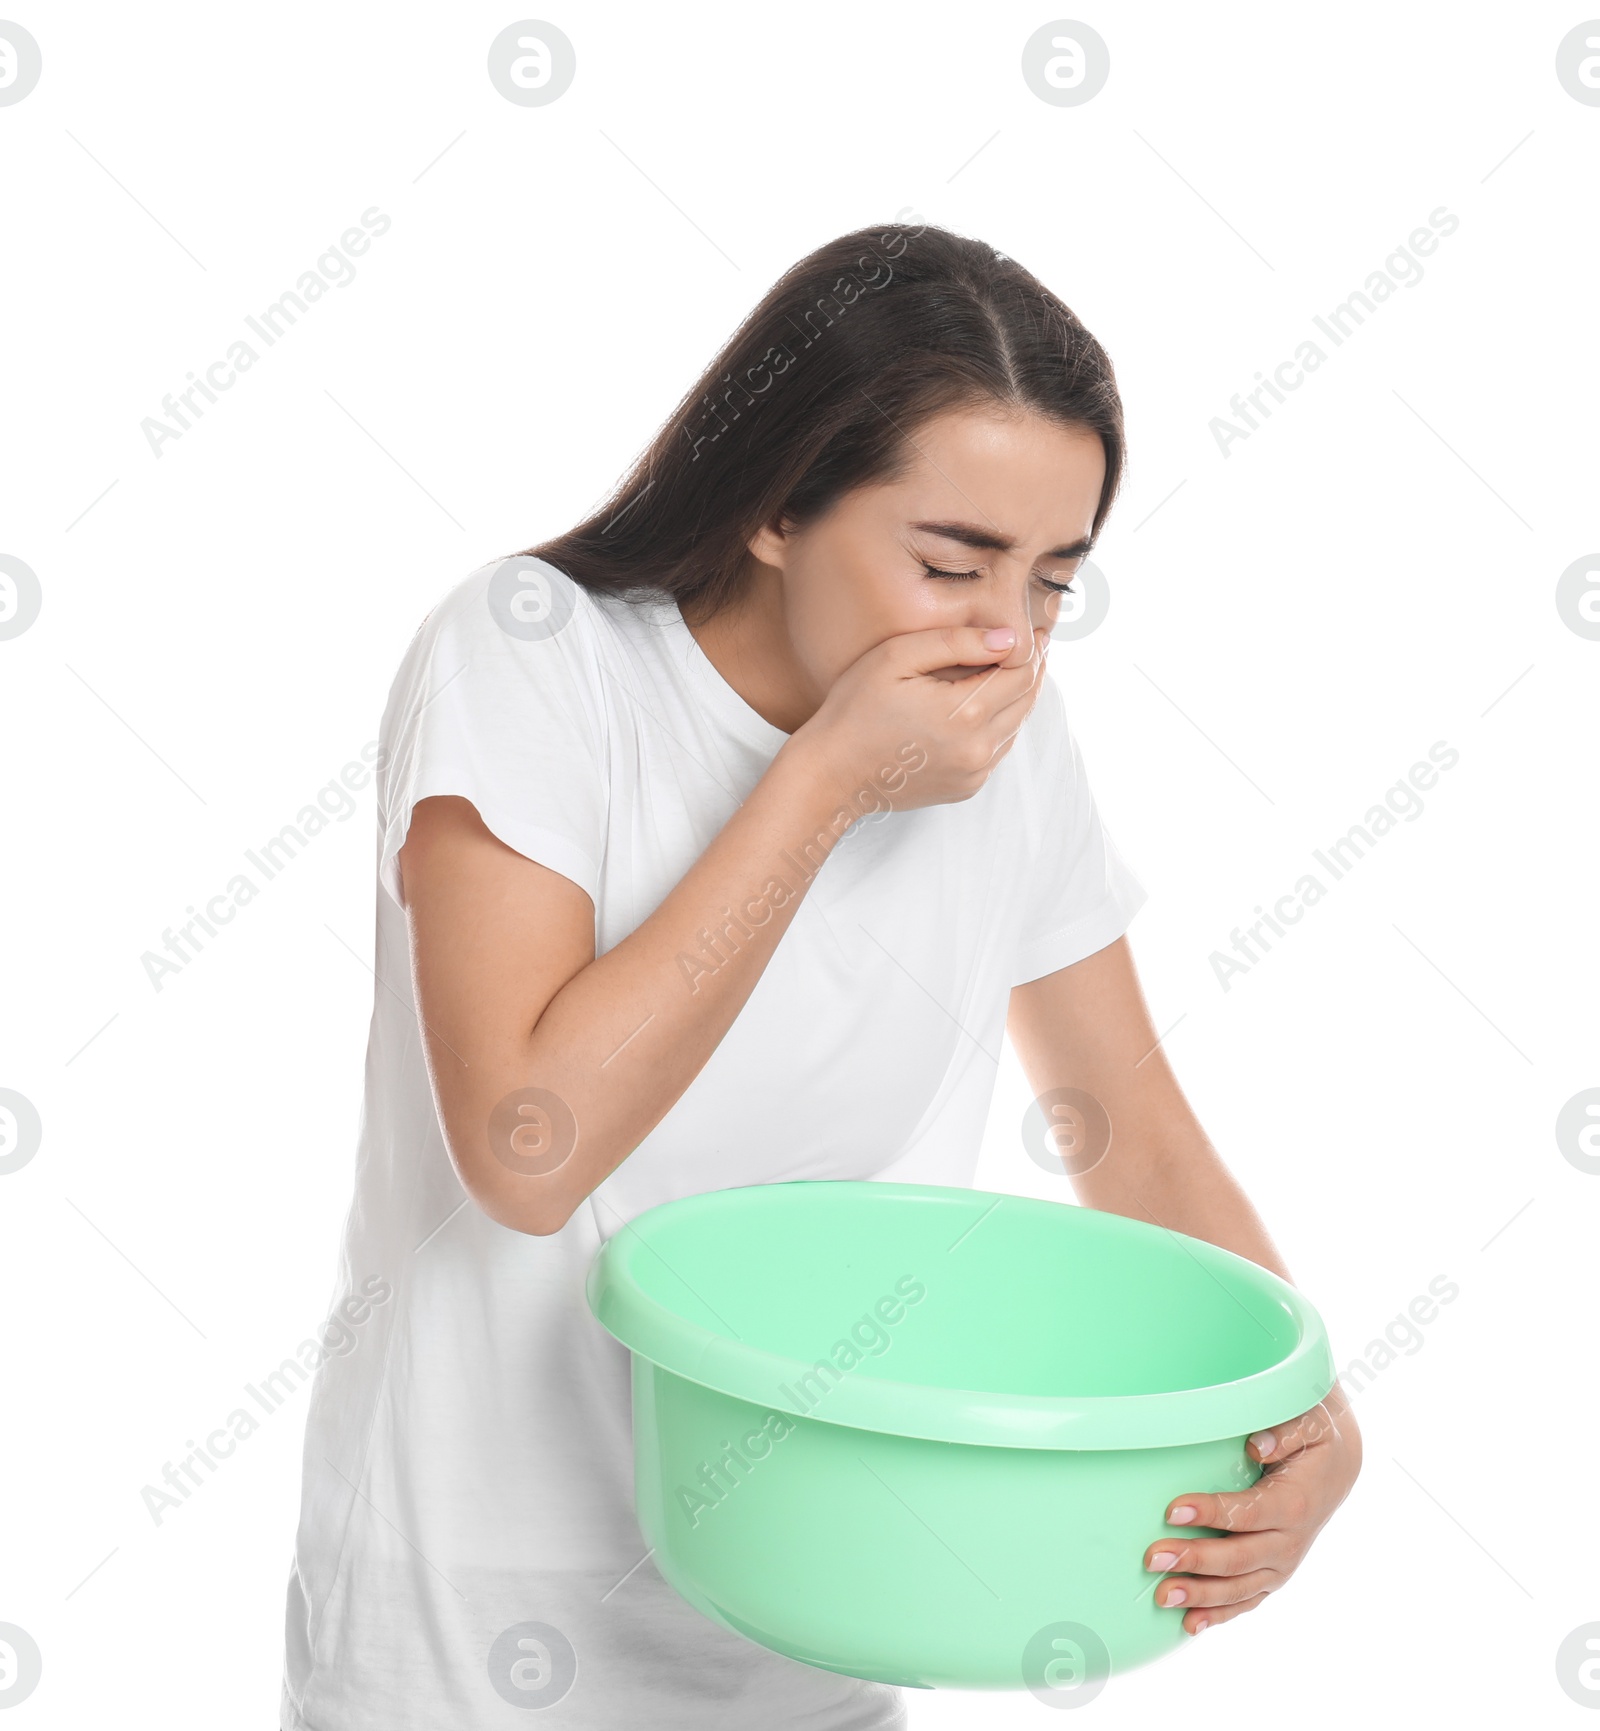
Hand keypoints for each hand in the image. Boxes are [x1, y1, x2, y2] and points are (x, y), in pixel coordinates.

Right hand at [788, 622, 1049, 815]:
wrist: (830, 774)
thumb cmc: (854, 710)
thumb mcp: (897, 658)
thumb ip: (956, 642)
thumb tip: (1009, 638)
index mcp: (965, 714)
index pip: (1021, 673)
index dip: (1030, 649)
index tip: (1032, 631)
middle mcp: (977, 749)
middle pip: (1026, 700)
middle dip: (1031, 670)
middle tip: (1031, 646)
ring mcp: (973, 773)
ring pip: (1015, 727)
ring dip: (1016, 699)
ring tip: (1008, 672)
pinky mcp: (965, 788)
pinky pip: (997, 750)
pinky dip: (998, 727)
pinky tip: (982, 708)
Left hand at [1143, 1385, 1361, 1634]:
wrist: (1336, 1469)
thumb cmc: (1313, 1440)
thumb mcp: (1309, 1424)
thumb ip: (1284, 1432)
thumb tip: (1256, 1446)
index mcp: (1293, 1504)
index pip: (1247, 1513)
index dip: (1211, 1513)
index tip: (1172, 1509)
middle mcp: (1289, 1541)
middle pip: (1238, 1557)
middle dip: (1194, 1559)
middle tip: (1153, 1558)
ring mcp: (1282, 1564)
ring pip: (1239, 1587)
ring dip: (1200, 1594)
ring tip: (1162, 1596)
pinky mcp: (1273, 1575)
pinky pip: (1246, 1601)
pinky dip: (1219, 1615)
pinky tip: (1189, 1624)